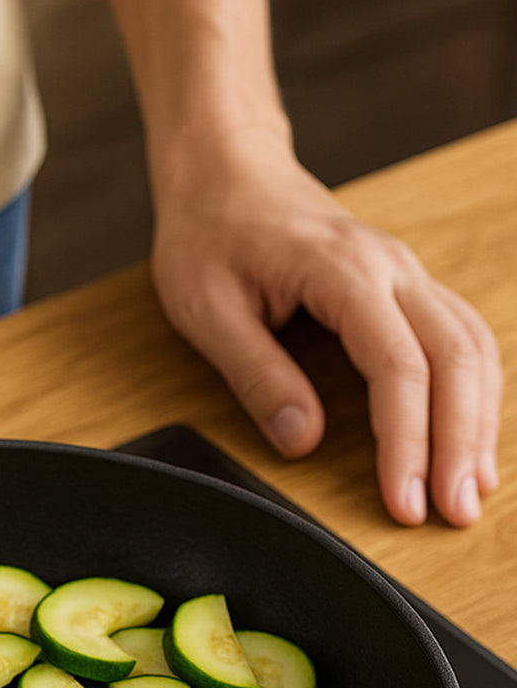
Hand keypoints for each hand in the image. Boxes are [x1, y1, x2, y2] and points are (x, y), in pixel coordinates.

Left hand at [148, 137, 501, 525]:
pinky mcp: (402, 286)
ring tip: (472, 492)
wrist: (225, 172)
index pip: (398, 366)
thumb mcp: (207, 310)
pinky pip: (459, 337)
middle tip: (453, 514)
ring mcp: (405, 273)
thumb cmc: (208, 234)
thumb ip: (257, 375)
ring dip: (479, 422)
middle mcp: (391, 269)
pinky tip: (468, 437)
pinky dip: (472, 392)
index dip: (406, 441)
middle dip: (461, 443)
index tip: (403, 502)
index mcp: (343, 272)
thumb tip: (303, 441)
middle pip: (457, 358)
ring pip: (472, 347)